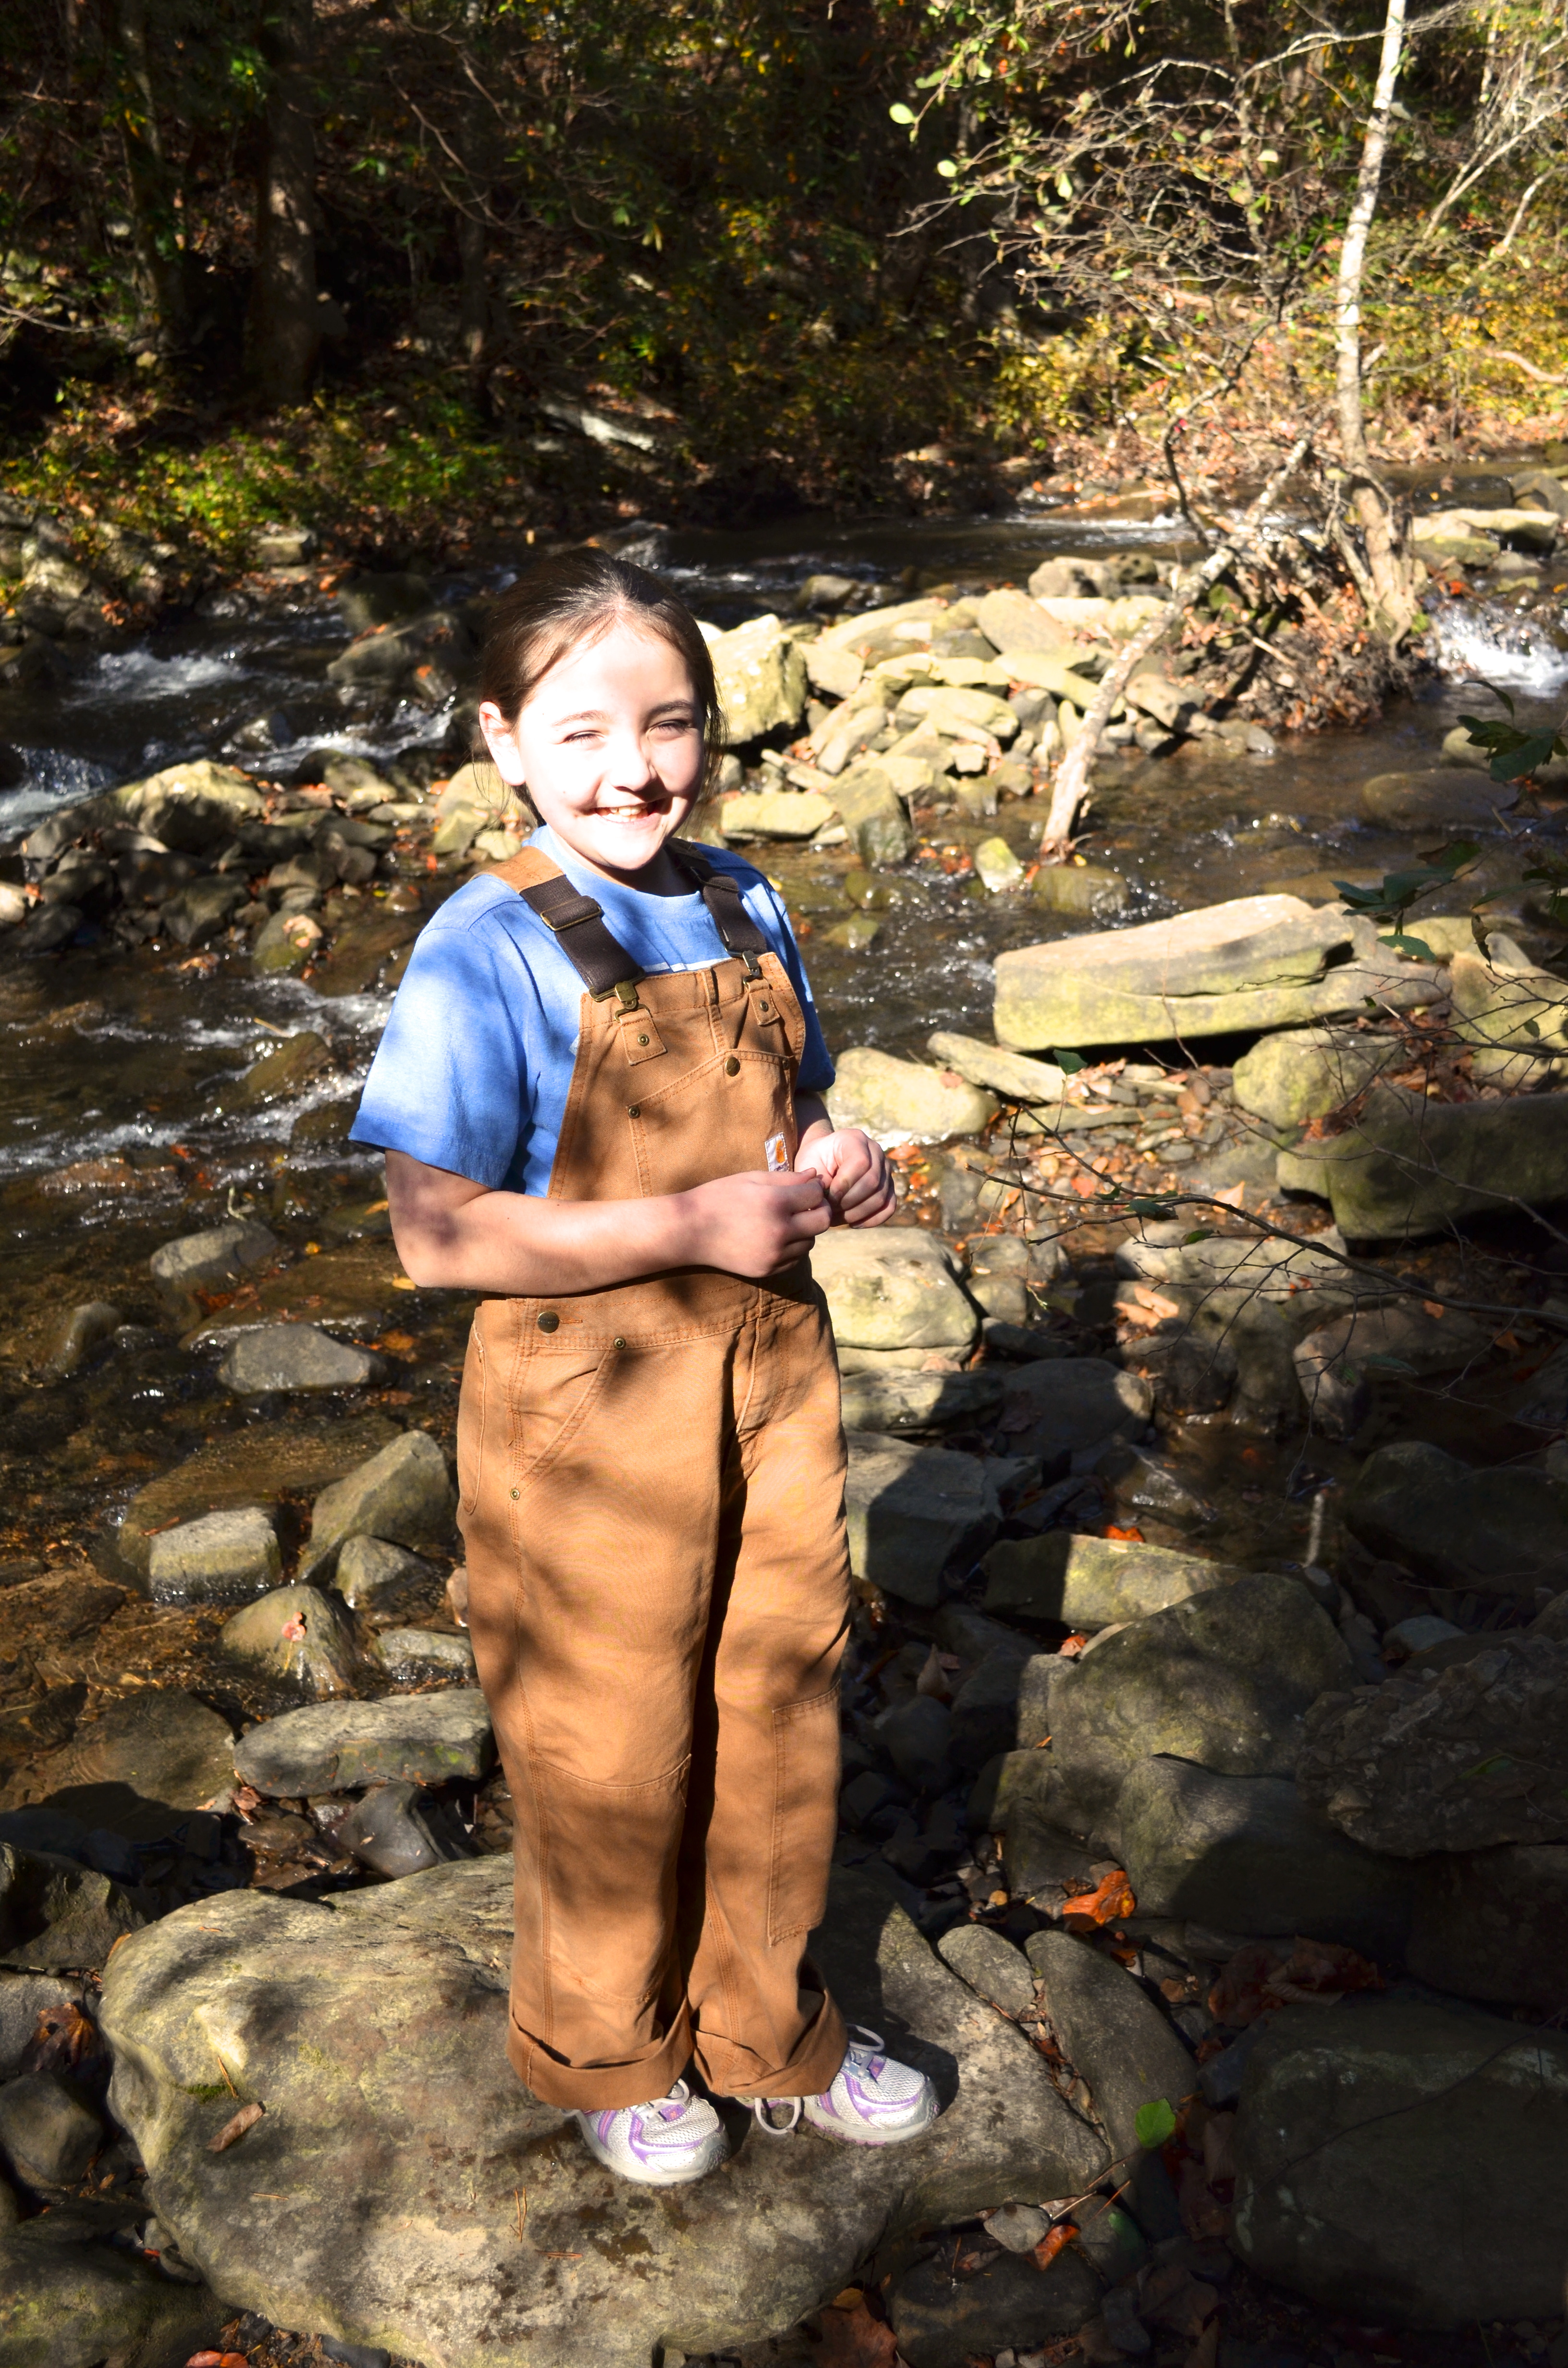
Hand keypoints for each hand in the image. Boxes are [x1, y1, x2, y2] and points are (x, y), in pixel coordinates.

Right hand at [675, 1168, 831, 1275]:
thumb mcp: (751, 1179)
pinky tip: (776, 1236)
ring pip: (810, 1242)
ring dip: (805, 1230)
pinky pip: (795, 1258)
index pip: (816, 1195)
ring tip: (786, 1220)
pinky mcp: (767, 1270)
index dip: (815, 1188)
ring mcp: (774, 1254)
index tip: (807, 1186)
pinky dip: (792, 1247)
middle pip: (822, 1222)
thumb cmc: (718, 1197)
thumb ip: (787, 1178)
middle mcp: (779, 1231)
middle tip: (806, 1204)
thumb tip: (817, 1177)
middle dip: (819, 1209)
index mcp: (775, 1203)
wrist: (689, 1231)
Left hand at [793, 1127, 894, 1227]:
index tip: (828, 1196)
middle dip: (849, 1201)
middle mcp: (876, 1152)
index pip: (861, 1162)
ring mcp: (885, 1169)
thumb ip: (818, 1182)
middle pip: (873, 1181)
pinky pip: (889, 1207)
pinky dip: (872, 1220)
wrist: (823, 1161)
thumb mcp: (810, 1166)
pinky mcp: (889, 1187)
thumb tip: (828, 1204)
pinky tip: (853, 1223)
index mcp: (855, 1139)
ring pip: (881, 1197)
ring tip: (836, 1217)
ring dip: (857, 1213)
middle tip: (830, 1210)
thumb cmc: (815, 1162)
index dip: (845, 1184)